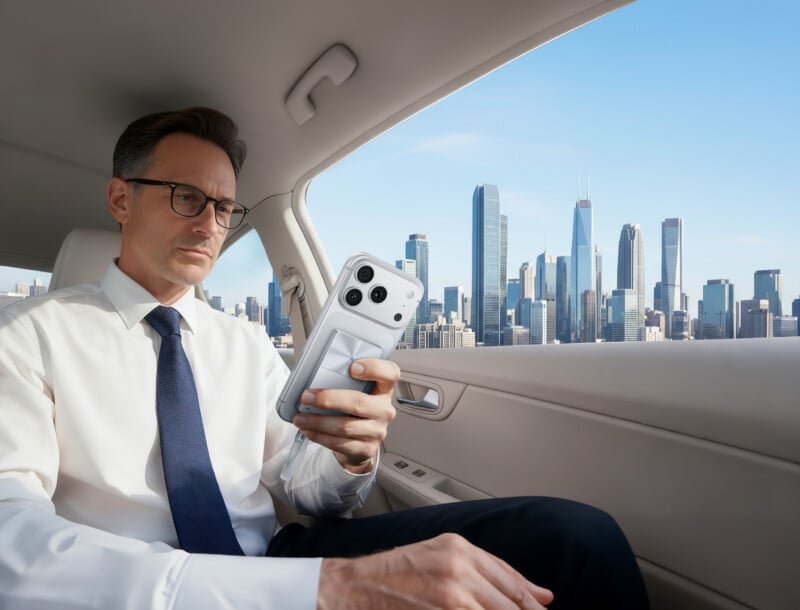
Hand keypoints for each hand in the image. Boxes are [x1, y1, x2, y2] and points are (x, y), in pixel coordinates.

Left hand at [292, 358, 398, 473]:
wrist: (360, 440)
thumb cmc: (355, 409)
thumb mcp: (356, 391)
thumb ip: (344, 381)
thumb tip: (313, 375)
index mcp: (384, 389)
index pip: (390, 373)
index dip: (374, 368)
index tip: (352, 367)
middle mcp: (384, 410)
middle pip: (358, 402)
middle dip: (328, 399)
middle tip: (306, 397)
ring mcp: (377, 431)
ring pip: (345, 426)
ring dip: (318, 421)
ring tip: (300, 417)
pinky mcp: (366, 448)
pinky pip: (340, 443)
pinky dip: (319, 436)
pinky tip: (308, 430)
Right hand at [317, 533, 553, 608]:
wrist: (351, 587)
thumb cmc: (393, 575)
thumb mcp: (441, 558)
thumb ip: (489, 572)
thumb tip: (543, 596)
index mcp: (461, 549)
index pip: (513, 583)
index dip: (531, 604)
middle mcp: (459, 567)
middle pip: (512, 604)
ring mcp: (451, 594)